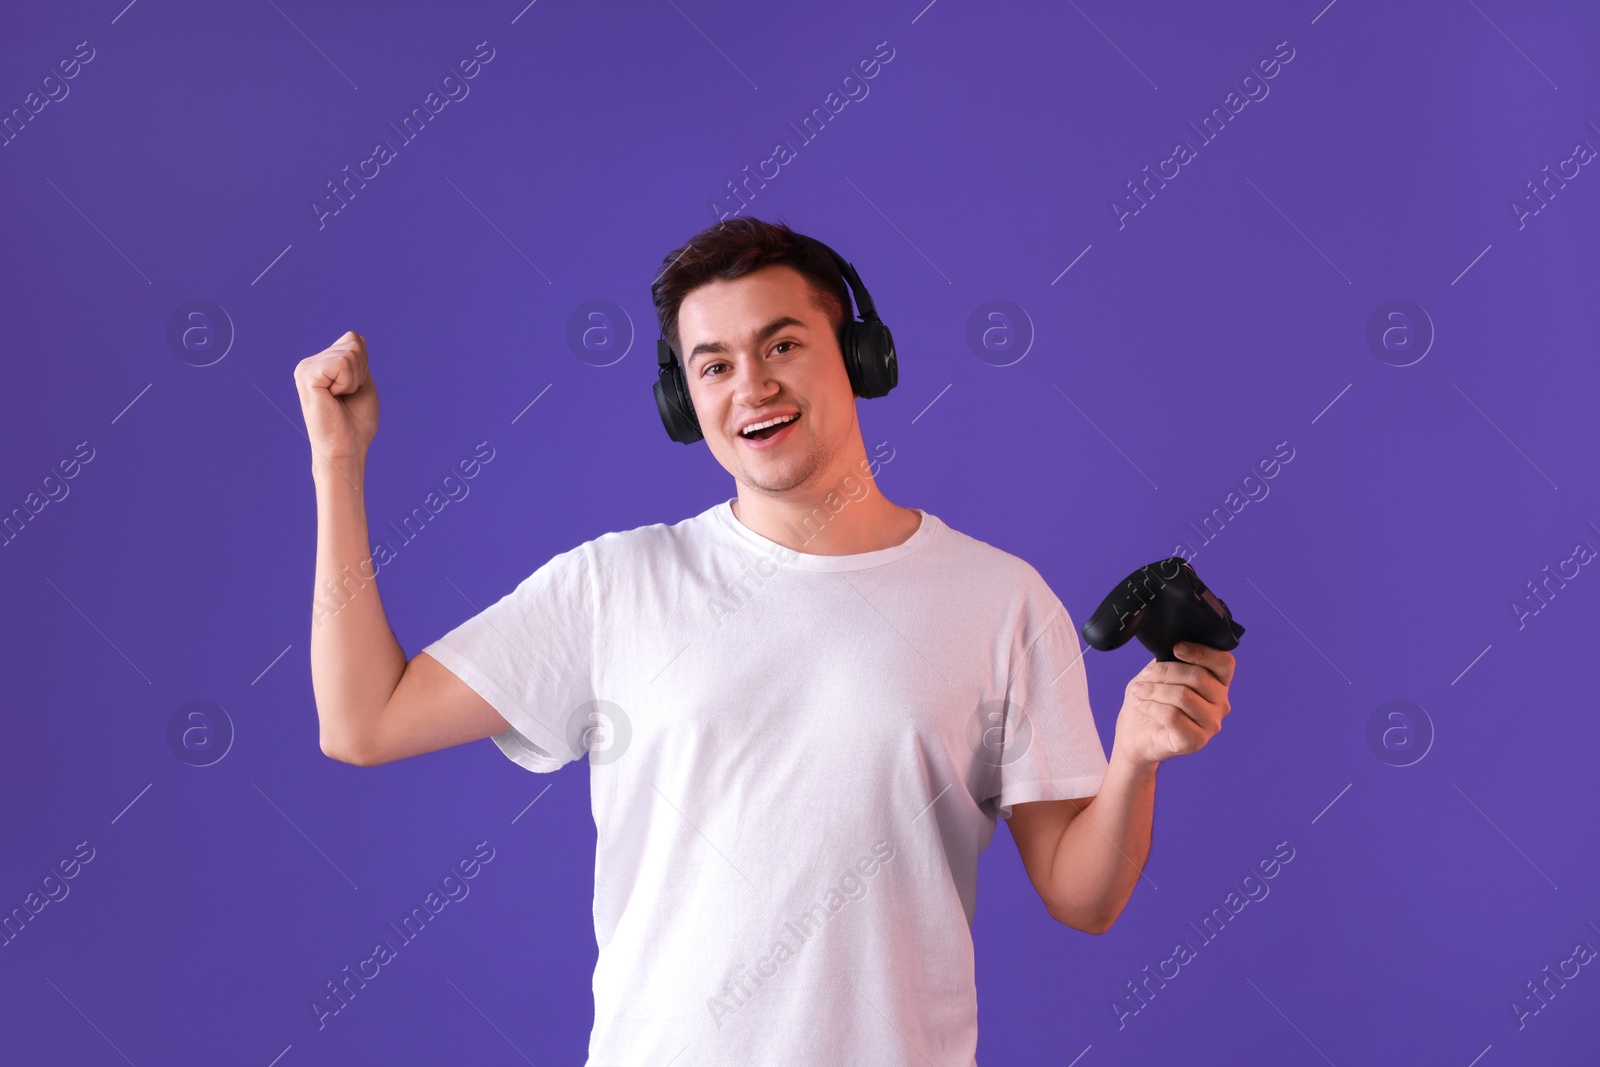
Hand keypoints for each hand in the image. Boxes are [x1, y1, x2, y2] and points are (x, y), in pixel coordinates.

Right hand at [293, 330, 378, 468]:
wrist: (347, 448)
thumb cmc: (356, 422)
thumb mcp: (362, 382)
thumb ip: (358, 359)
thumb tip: (355, 337)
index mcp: (320, 364)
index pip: (354, 340)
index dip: (364, 365)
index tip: (353, 390)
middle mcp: (308, 364)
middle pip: (353, 343)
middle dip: (361, 372)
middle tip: (347, 397)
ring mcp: (305, 369)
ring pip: (350, 353)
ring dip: (355, 380)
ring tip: (341, 399)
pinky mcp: (307, 376)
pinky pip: (342, 364)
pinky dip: (348, 383)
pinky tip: (334, 398)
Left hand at [1111, 642, 1234, 768]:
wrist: (1134, 736)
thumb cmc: (1149, 701)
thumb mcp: (1158, 674)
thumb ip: (1171, 659)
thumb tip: (1174, 644)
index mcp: (1218, 684)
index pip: (1225, 663)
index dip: (1201, 652)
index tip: (1176, 648)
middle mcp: (1221, 704)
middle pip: (1198, 677)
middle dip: (1165, 672)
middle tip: (1145, 676)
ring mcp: (1210, 725)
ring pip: (1183, 696)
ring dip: (1154, 690)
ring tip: (1138, 691)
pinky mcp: (1195, 741)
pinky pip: (1173, 716)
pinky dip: (1151, 706)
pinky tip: (1141, 704)